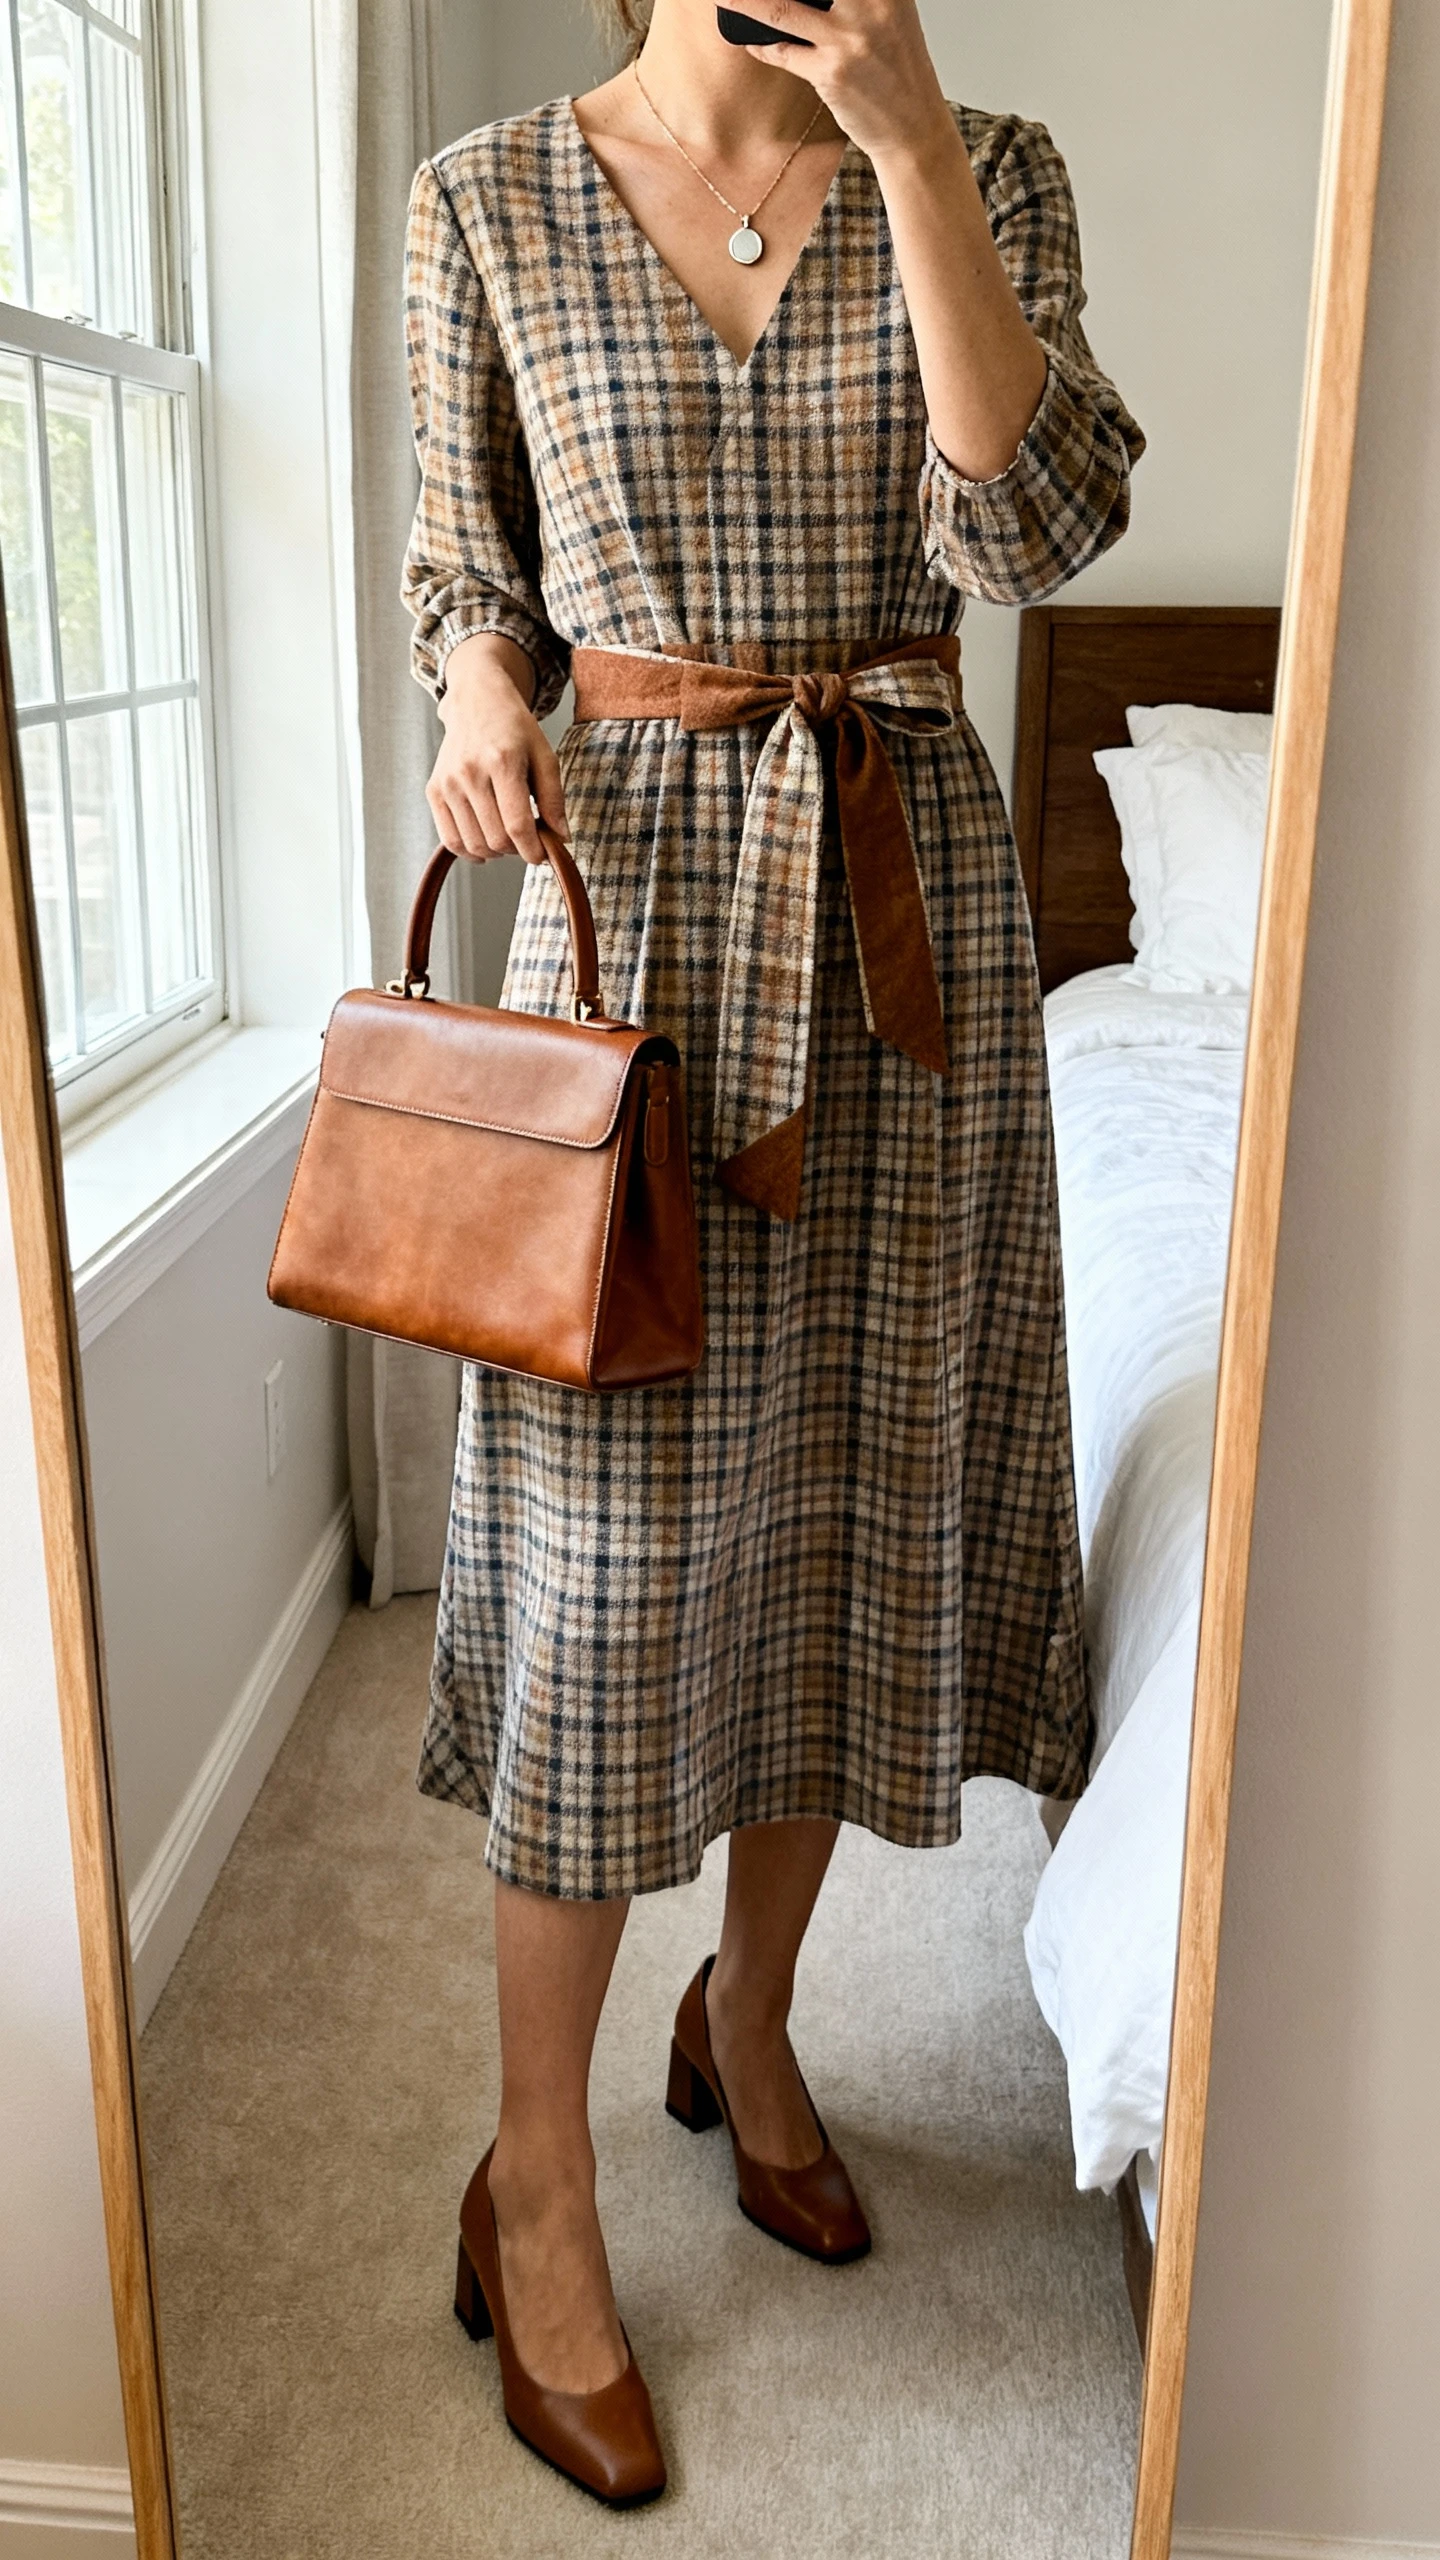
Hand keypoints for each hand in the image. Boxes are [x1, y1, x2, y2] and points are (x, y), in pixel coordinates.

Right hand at [426, 633, 569, 863]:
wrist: (477, 702)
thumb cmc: (514, 729)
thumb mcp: (545, 756)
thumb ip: (554, 799)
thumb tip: (561, 839)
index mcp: (503, 761)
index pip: (517, 825)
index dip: (533, 850)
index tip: (543, 856)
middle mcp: (470, 772)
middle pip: (496, 838)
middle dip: (517, 849)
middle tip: (528, 839)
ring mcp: (448, 783)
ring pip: (474, 843)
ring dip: (496, 851)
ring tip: (508, 837)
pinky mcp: (434, 790)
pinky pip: (450, 839)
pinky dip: (469, 851)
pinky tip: (485, 846)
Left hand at [736, 0, 951, 166]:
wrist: (913, 127)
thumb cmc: (897, 69)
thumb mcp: (889, 15)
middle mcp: (869, 5)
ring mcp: (848, 39)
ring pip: (779, 9)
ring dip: (743, 3)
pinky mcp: (831, 73)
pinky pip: (782, 53)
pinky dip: (762, 47)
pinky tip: (752, 43)